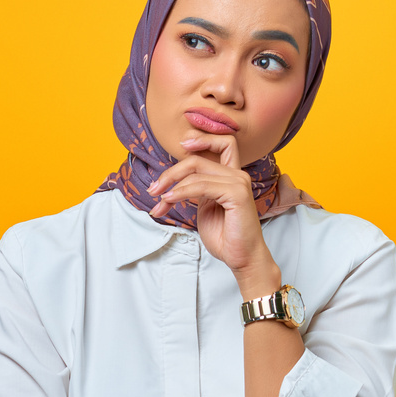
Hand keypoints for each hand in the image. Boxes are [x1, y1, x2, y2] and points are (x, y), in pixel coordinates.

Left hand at [146, 134, 277, 281]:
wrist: (241, 258)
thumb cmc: (224, 236)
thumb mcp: (204, 207)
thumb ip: (195, 189)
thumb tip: (169, 183)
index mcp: (232, 175)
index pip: (222, 143)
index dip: (201, 138)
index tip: (180, 145)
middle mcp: (237, 175)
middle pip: (198, 158)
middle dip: (171, 172)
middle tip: (154, 189)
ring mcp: (239, 182)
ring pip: (196, 170)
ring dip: (171, 185)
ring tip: (159, 202)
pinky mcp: (237, 194)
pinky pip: (201, 186)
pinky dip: (181, 192)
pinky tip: (169, 200)